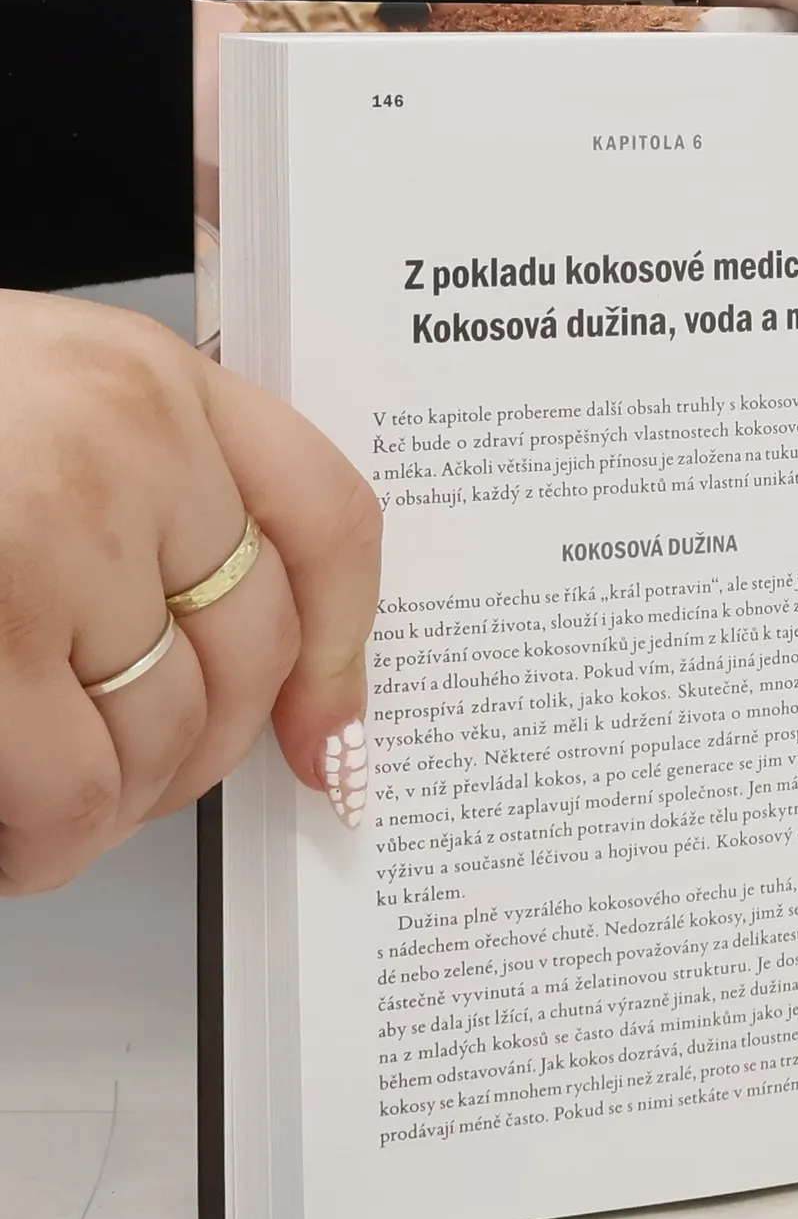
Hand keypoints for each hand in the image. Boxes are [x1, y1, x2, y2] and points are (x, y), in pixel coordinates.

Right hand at [0, 294, 380, 891]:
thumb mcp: (24, 411)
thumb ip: (138, 504)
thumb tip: (271, 680)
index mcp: (144, 374)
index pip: (327, 518)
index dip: (344, 649)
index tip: (330, 732)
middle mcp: (123, 437)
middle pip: (254, 652)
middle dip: (200, 751)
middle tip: (127, 782)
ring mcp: (53, 528)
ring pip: (169, 734)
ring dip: (113, 805)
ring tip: (43, 803)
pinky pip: (71, 790)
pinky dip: (46, 844)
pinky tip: (13, 838)